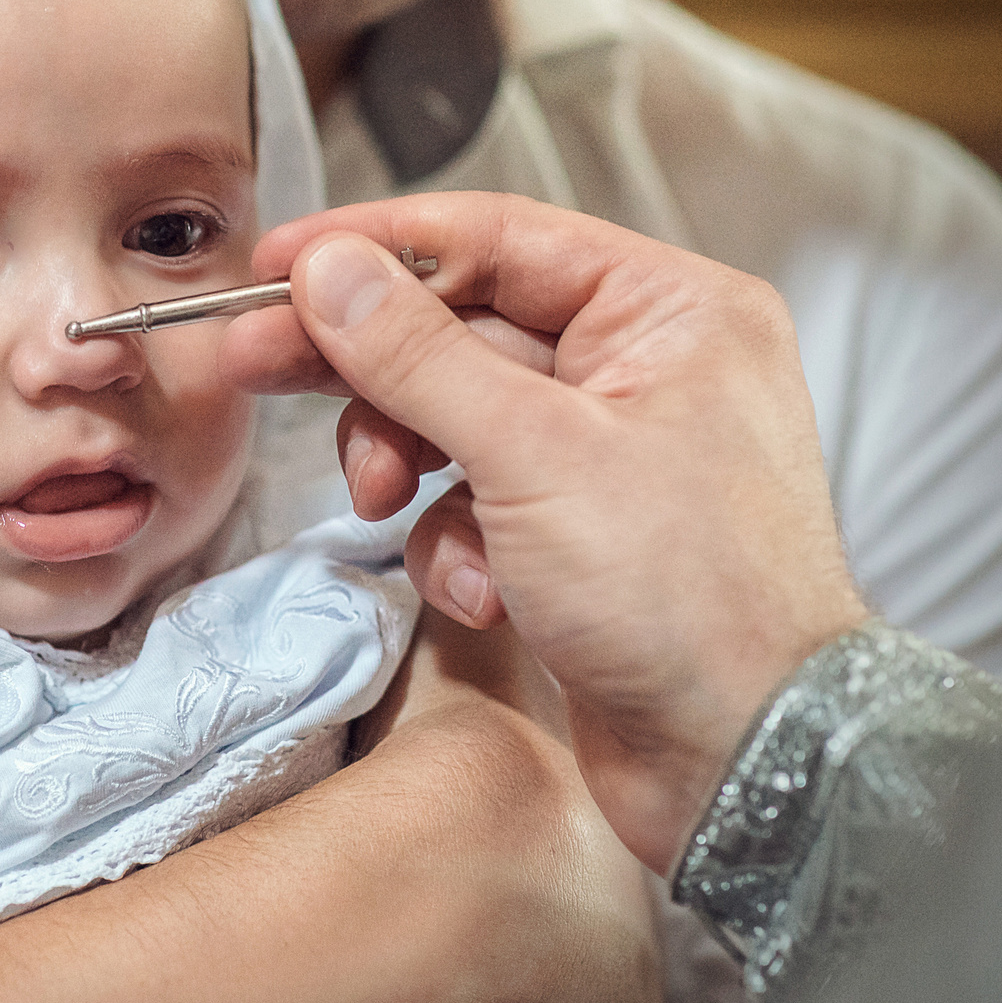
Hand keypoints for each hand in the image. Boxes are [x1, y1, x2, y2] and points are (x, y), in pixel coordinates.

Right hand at [220, 193, 869, 872]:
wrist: (748, 767)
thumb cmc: (691, 602)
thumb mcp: (532, 454)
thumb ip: (417, 353)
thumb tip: (330, 270)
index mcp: (670, 309)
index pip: (495, 235)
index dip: (373, 246)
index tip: (273, 262)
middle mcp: (648, 365)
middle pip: (461, 324)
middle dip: (363, 360)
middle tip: (253, 359)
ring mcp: (612, 452)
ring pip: (455, 415)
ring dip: (407, 464)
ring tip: (385, 505)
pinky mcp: (580, 532)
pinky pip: (477, 501)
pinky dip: (457, 545)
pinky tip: (484, 595)